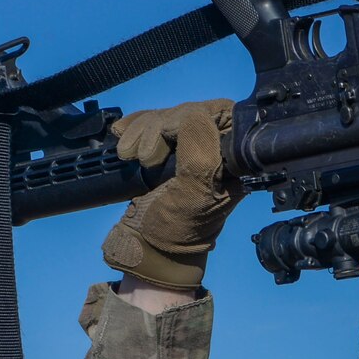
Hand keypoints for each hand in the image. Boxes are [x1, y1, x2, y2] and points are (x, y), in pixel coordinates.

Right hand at [103, 99, 241, 289]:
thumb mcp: (194, 191)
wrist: (146, 248)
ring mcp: (189, 148)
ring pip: (165, 114)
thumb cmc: (175, 230)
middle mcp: (215, 150)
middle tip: (145, 159)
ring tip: (130, 158)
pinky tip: (124, 145)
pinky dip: (131, 128)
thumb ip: (200, 148)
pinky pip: (148, 121)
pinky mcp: (165, 149)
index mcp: (234, 160)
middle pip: (188, 110)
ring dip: (140, 132)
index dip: (189, 118)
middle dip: (157, 128)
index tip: (167, 141)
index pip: (219, 112)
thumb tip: (192, 115)